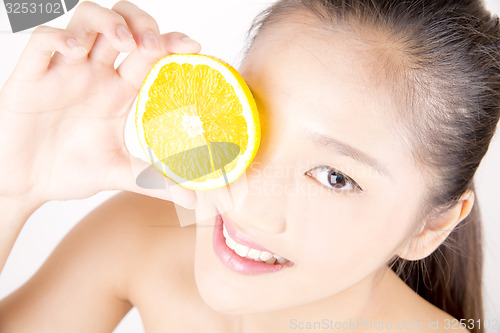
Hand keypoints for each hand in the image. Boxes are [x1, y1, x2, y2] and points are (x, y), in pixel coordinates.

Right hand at [0, 1, 199, 206]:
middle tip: (152, 43)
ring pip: (85, 21)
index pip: (148, 54)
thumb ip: (154, 182)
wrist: (26, 186)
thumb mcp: (118, 173)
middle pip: (121, 25)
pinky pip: (42, 42)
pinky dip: (59, 38)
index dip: (169, 42)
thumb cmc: (69, 171)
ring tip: (123, 43)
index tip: (191, 46)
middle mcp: (95, 74)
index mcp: (119, 92)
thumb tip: (193, 199)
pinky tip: (74, 49)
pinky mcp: (31, 77)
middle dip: (141, 24)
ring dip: (107, 22)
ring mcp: (64, 72)